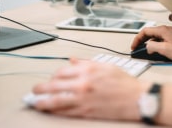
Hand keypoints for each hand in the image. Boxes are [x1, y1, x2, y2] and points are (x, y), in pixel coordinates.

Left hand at [31, 58, 149, 120]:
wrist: (136, 98)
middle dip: (41, 88)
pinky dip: (54, 111)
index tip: (53, 78)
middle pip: (54, 85)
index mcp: (89, 69)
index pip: (62, 70)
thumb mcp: (106, 66)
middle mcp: (83, 83)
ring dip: (41, 101)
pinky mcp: (85, 111)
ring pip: (54, 100)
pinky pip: (64, 112)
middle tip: (35, 89)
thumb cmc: (124, 82)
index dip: (54, 75)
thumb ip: (86, 63)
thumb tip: (72, 60)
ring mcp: (83, 98)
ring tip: (35, 102)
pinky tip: (50, 110)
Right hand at [131, 25, 171, 61]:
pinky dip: (155, 44)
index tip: (134, 46)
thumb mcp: (164, 49)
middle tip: (137, 48)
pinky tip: (155, 51)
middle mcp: (166, 30)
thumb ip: (152, 46)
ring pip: (154, 36)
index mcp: (163, 30)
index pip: (145, 31)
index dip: (137, 39)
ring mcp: (169, 33)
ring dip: (148, 43)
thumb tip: (147, 46)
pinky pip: (160, 39)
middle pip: (149, 33)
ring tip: (145, 51)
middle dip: (141, 41)